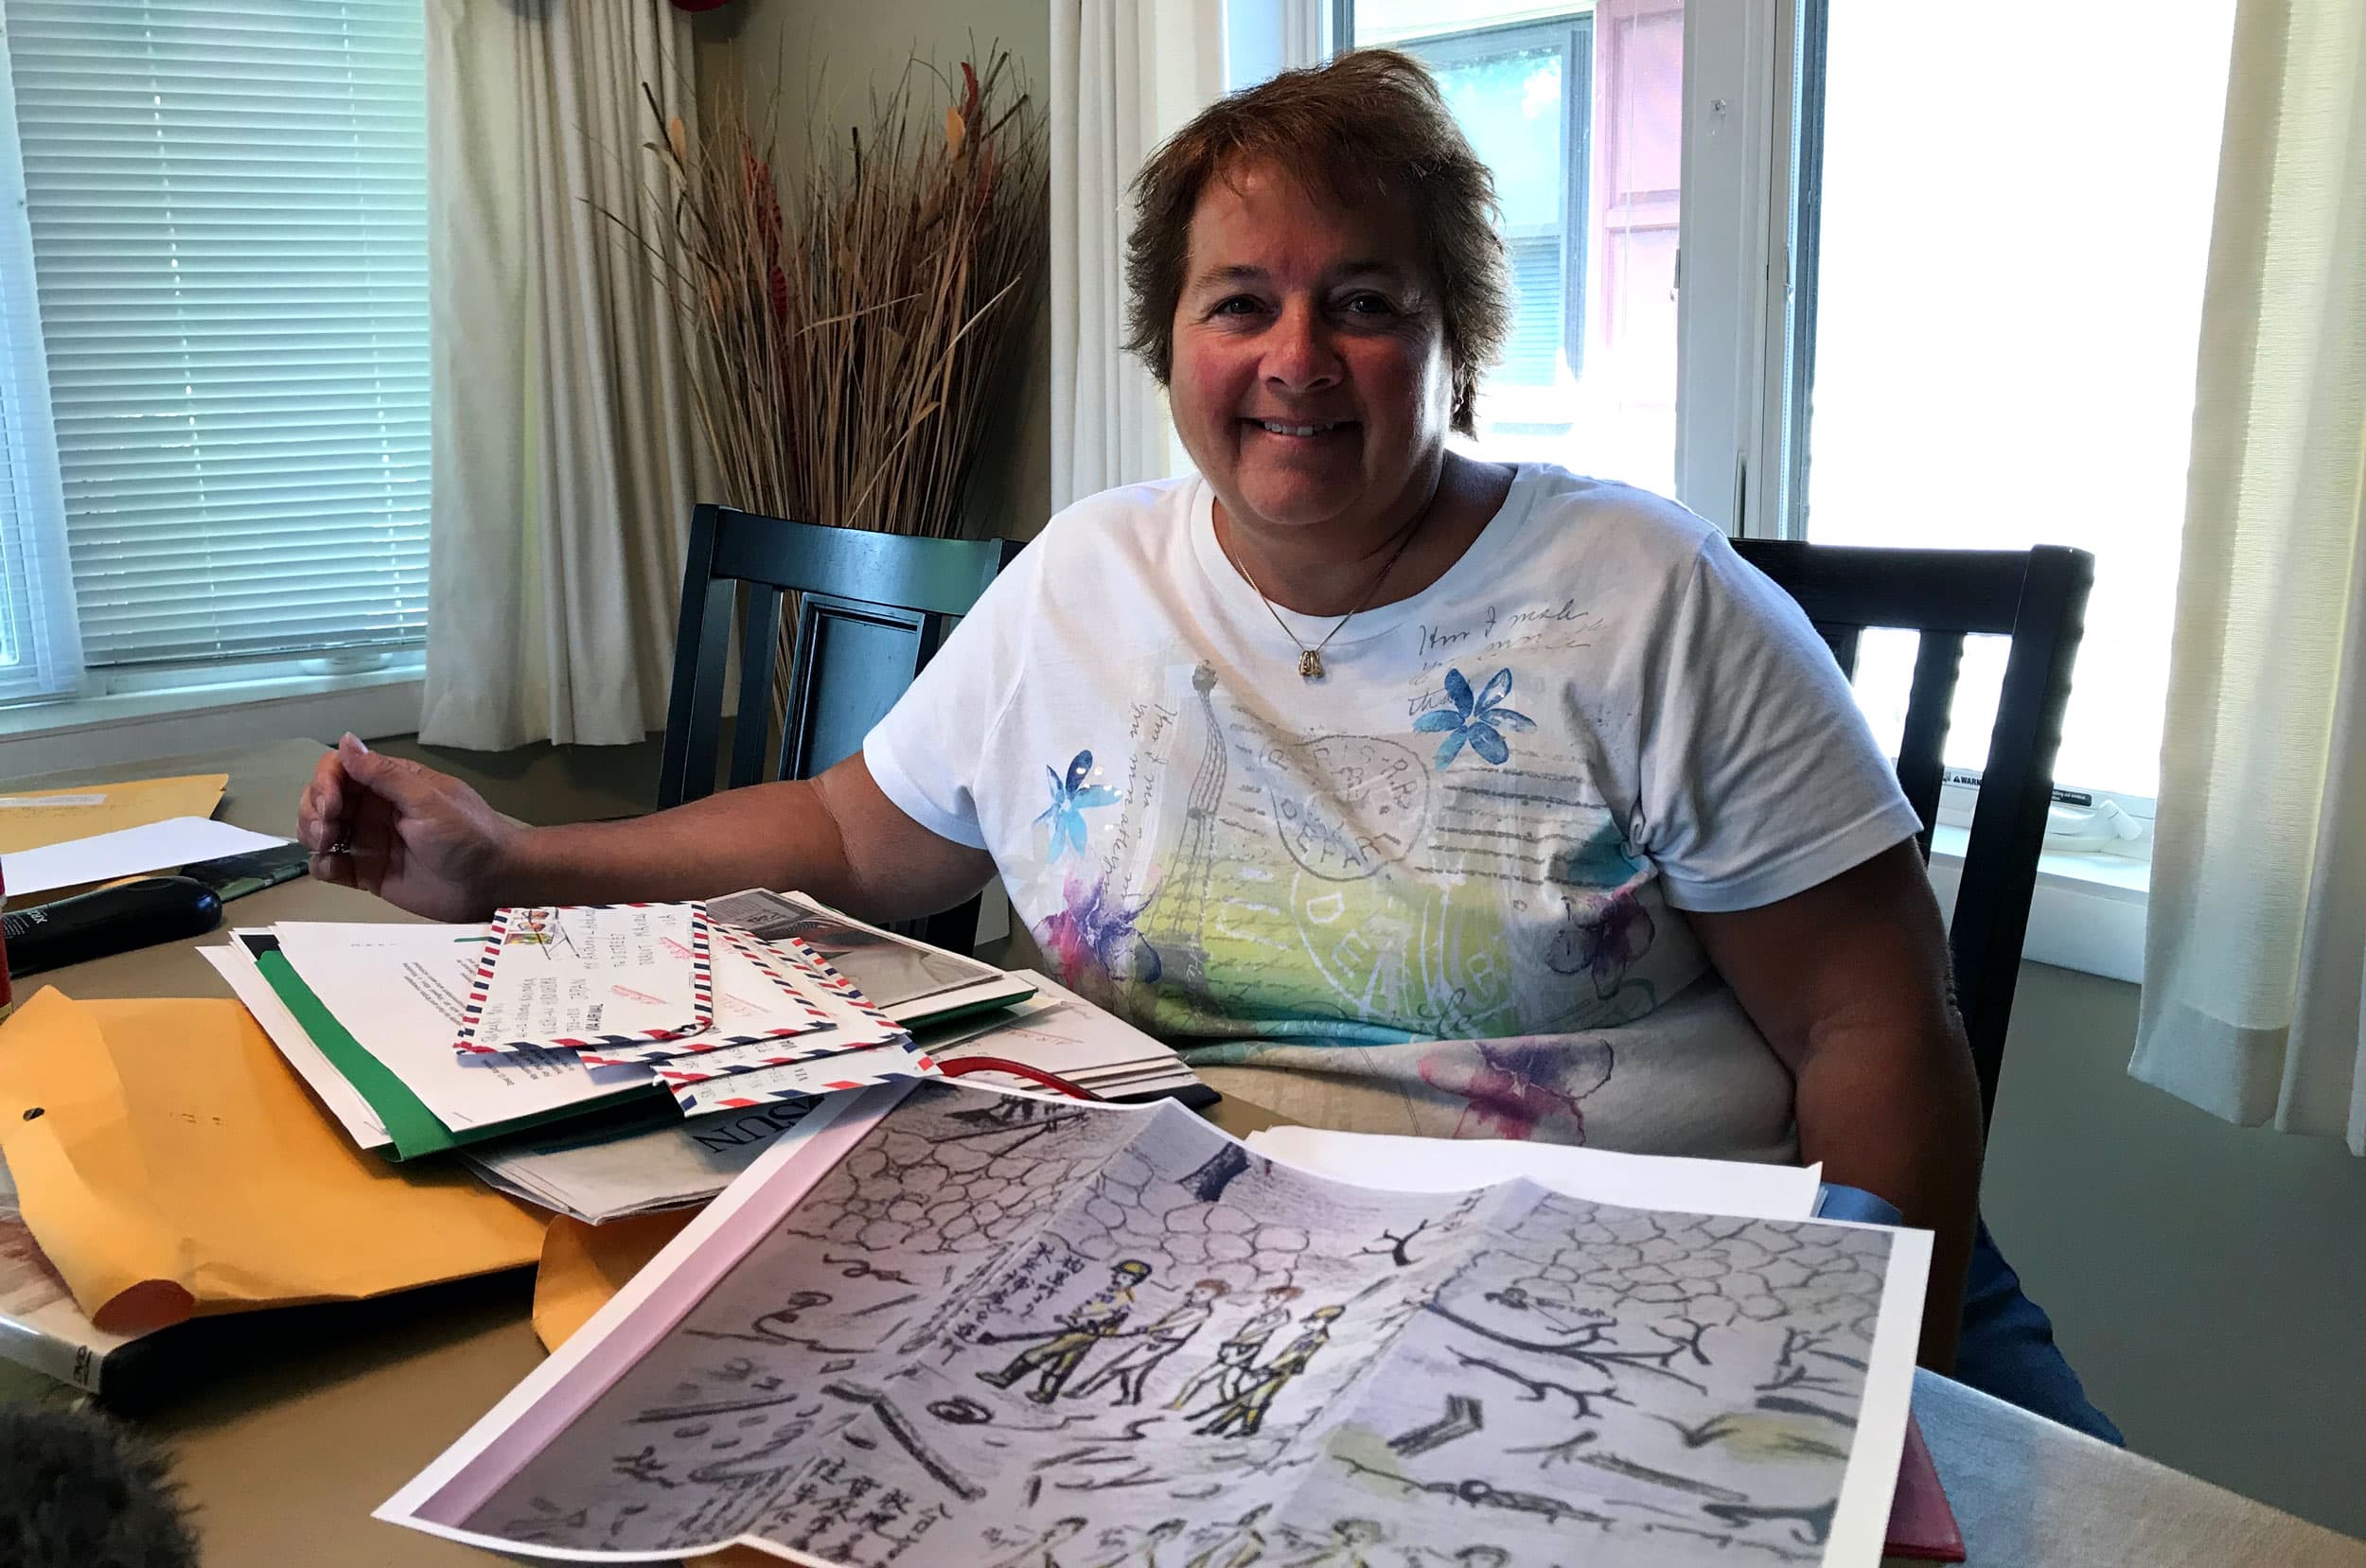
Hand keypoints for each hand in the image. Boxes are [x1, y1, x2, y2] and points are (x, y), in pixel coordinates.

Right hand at [296, 734, 519, 920]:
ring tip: (327, 847)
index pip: (340, 770)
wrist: (493, 881)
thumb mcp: (428, 800)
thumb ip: (384, 774)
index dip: (325, 782)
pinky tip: (332, 868)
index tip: (330, 804)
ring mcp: (370, 841)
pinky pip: (331, 866)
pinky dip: (322, 865)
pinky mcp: (369, 873)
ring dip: (311, 834)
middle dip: (313, 810)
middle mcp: (374, 809)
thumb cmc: (468, 834)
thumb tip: (345, 740)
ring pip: (320, 830)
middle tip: (326, 831)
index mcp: (390, 784)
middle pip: (322, 799)